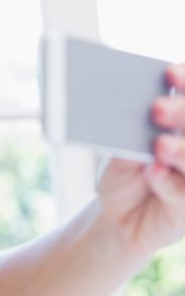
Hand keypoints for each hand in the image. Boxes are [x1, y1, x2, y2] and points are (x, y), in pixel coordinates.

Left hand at [95, 62, 184, 261]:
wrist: (117, 223)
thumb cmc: (123, 180)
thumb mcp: (119, 158)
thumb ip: (129, 140)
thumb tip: (132, 117)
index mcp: (181, 124)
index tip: (168, 73)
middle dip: (183, 113)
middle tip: (158, 109)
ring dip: (180, 149)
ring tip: (158, 145)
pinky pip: (184, 190)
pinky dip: (167, 181)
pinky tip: (153, 174)